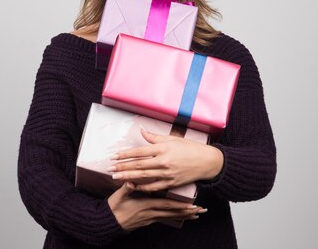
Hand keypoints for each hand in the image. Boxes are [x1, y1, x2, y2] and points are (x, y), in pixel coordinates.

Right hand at [107, 182, 205, 230]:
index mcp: (145, 205)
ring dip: (184, 216)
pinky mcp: (149, 220)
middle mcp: (150, 213)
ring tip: (197, 214)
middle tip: (201, 210)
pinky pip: (166, 219)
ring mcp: (150, 218)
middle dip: (187, 212)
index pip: (166, 206)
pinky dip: (175, 218)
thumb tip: (131, 181)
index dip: (179, 206)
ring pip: (171, 217)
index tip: (192, 204)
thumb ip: (126, 189)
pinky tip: (182, 218)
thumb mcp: (118, 197)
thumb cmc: (114, 208)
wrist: (109, 222)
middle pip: (172, 213)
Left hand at [108, 128, 222, 191]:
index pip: (139, 151)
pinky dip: (143, 187)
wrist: (207, 162)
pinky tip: (133, 186)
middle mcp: (163, 161)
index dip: (125, 154)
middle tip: (109, 169)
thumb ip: (155, 137)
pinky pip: (154, 186)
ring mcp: (167, 173)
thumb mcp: (172, 139)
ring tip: (116, 177)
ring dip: (128, 176)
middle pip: (138, 165)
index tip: (114, 156)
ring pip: (143, 176)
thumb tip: (141, 131)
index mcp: (163, 148)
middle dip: (122, 167)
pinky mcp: (172, 183)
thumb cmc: (190, 148)